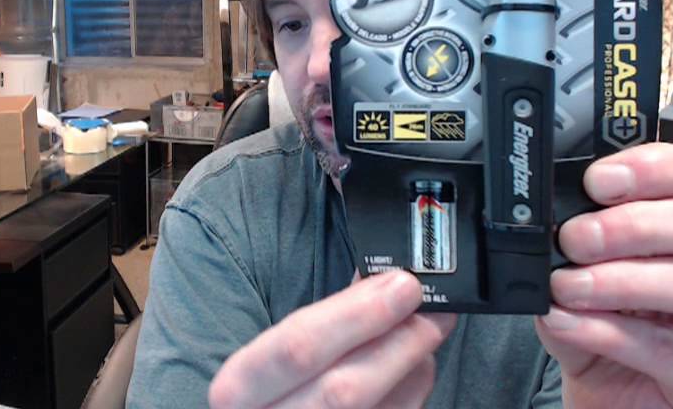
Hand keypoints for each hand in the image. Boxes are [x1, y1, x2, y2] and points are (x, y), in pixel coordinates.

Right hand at [209, 270, 456, 407]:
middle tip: (433, 310)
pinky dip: (412, 391)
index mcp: (239, 388)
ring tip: (431, 329)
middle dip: (399, 342)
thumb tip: (384, 281)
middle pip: (344, 390)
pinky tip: (417, 366)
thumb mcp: (272, 353)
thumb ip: (326, 320)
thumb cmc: (270, 390)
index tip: (401, 286)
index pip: (297, 348)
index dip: (356, 315)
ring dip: (414, 367)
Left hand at [536, 143, 672, 408]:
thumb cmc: (606, 328)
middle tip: (575, 239)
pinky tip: (569, 325)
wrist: (614, 400)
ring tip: (568, 287)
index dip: (655, 167)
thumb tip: (542, 232)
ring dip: (624, 280)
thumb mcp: (581, 273)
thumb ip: (570, 247)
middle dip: (635, 224)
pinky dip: (610, 332)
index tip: (597, 180)